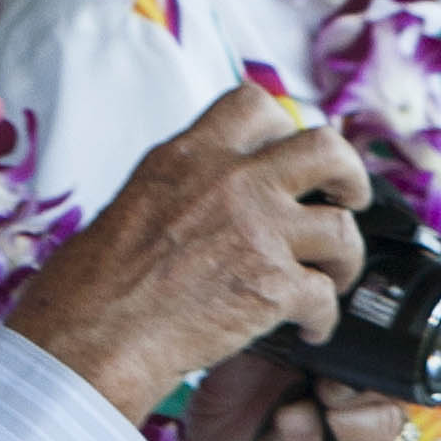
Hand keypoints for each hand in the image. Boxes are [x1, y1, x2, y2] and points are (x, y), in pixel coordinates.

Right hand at [9, 83, 368, 424]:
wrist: (93, 335)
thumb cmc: (92, 285)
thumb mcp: (132, 204)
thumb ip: (183, 191)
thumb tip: (208, 203)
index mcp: (188, 157)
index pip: (255, 105)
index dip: (284, 128)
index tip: (288, 154)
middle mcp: (230, 182)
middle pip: (326, 148)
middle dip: (349, 175)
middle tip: (346, 199)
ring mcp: (258, 231)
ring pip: (341, 227)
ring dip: (344, 257)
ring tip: (332, 277)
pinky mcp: (273, 285)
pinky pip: (326, 295)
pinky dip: (323, 319)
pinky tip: (308, 330)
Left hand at [169, 356, 412, 440]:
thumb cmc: (220, 437)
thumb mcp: (232, 375)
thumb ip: (266, 342)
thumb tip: (288, 304)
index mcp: (336, 375)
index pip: (375, 354)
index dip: (358, 349)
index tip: (323, 350)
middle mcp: (360, 413)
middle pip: (393, 389)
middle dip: (351, 389)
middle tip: (314, 394)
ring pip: (391, 429)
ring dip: (334, 426)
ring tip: (285, 429)